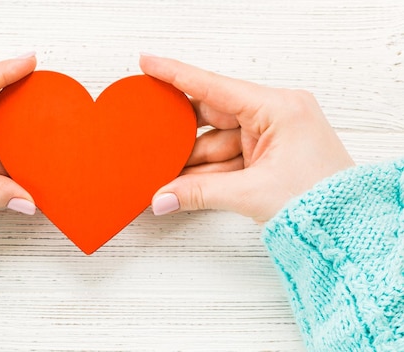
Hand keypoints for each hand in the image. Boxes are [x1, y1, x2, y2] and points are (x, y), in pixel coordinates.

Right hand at [140, 55, 354, 223]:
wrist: (349, 229)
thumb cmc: (323, 201)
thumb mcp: (254, 193)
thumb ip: (200, 193)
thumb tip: (162, 198)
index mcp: (280, 109)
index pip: (215, 86)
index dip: (177, 74)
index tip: (149, 63)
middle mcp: (276, 116)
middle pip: (212, 115)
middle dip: (180, 132)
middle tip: (149, 133)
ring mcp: (272, 137)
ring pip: (217, 142)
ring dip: (191, 160)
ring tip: (161, 173)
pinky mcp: (269, 156)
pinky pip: (227, 158)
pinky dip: (206, 172)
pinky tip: (182, 183)